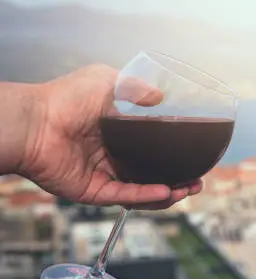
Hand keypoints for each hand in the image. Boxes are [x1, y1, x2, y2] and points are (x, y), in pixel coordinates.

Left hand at [19, 64, 201, 208]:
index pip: (153, 150)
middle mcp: (112, 157)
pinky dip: (146, 196)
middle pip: (152, 174)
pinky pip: (125, 196)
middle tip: (198, 181)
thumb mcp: (108, 81)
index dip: (175, 156)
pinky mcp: (93, 191)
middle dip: (179, 180)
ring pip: (143, 190)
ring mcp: (103, 175)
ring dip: (168, 192)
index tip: (195, 157)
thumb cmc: (65, 98)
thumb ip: (136, 88)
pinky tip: (166, 191)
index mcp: (117, 134)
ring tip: (189, 188)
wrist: (35, 121)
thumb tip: (161, 97)